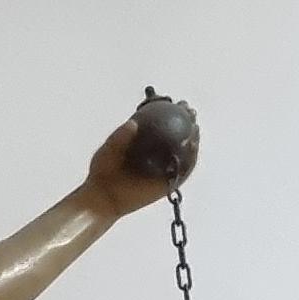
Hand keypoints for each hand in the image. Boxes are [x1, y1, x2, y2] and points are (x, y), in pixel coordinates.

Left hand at [85, 94, 198, 219]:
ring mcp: (165, 169)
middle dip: (188, 122)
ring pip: (184, 152)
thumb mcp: (109, 148)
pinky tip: (192, 146)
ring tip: (195, 127)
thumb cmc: (103, 171)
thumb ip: (120, 136)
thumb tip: (133, 122)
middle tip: (190, 112)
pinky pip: (184, 171)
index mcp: (145, 142)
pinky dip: (190, 159)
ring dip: (193, 139)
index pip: (163, 124)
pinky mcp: (169, 183)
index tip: (179, 103)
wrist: (103, 196)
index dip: (174, 112)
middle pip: (178, 136)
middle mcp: (157, 154)